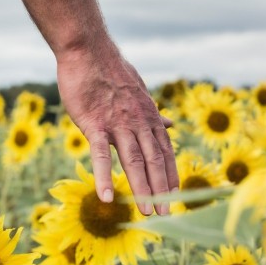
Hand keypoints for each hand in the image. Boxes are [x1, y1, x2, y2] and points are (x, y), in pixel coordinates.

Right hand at [57, 43, 177, 215]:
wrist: (88, 50)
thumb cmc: (110, 71)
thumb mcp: (138, 92)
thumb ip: (153, 113)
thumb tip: (171, 125)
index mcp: (148, 117)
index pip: (165, 151)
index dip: (172, 175)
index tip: (177, 196)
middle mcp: (138, 122)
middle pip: (154, 160)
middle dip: (162, 189)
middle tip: (166, 214)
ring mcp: (117, 124)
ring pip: (133, 161)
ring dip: (141, 188)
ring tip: (146, 212)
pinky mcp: (94, 124)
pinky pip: (99, 155)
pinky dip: (103, 177)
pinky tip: (106, 197)